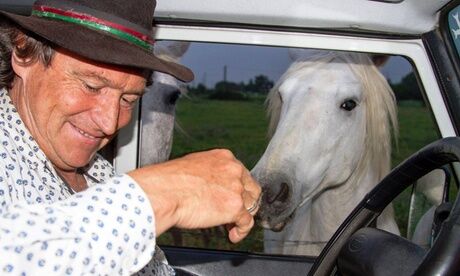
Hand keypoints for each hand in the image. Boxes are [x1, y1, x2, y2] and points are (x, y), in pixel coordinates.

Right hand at [128, 149, 261, 242]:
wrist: (163, 192)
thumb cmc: (169, 181)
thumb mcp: (193, 165)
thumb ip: (208, 173)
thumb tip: (208, 185)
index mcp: (224, 157)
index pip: (241, 174)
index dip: (238, 188)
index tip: (231, 197)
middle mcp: (233, 170)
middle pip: (251, 189)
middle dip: (244, 202)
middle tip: (234, 212)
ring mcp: (236, 188)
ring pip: (250, 206)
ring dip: (242, 217)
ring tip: (230, 225)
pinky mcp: (234, 207)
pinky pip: (246, 222)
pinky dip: (242, 231)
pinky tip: (233, 235)